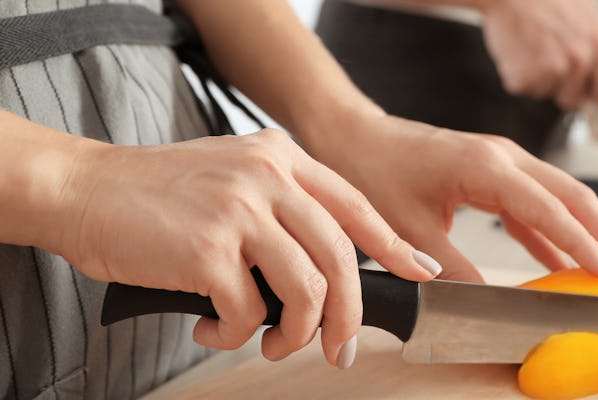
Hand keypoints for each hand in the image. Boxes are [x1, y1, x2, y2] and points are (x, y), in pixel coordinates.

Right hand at [58, 130, 440, 366]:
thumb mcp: (233, 177)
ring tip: (272, 344)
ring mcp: (239, 210)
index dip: (393, 246)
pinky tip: (212, 327)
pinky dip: (236, 334)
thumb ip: (282, 207)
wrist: (84, 189)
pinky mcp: (207, 249)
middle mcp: (267, 176)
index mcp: (280, 157)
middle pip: (341, 258)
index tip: (420, 272)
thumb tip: (329, 271)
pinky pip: (248, 312)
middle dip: (348, 316)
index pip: (355, 207)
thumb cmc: (157, 195)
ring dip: (296, 334)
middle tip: (342, 350)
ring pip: (307, 289)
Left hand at [305, 115, 597, 287]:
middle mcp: (505, 157)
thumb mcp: (408, 228)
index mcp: (486, 166)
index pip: (550, 208)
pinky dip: (557, 236)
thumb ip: (449, 269)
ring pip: (564, 199)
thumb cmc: (376, 172)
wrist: (356, 137)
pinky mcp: (497, 174)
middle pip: (574, 196)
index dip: (584, 244)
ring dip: (592, 234)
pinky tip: (569, 266)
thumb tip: (484, 306)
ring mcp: (505, 163)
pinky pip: (539, 206)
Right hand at [478, 0, 597, 107]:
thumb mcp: (589, 13)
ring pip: (545, 93)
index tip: (583, 88)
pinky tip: (517, 50)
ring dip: (536, 78)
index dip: (593, 92)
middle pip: (572, 99)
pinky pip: (523, 89)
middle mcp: (579, 60)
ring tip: (531, 48)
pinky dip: (516, 75)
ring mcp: (553, 70)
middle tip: (546, 58)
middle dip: (560, 87)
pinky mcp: (526, 76)